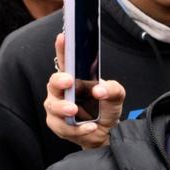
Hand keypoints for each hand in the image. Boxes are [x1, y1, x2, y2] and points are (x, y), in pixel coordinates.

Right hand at [44, 33, 124, 149]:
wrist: (107, 132)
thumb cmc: (106, 108)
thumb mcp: (115, 95)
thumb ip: (112, 89)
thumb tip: (99, 90)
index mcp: (74, 78)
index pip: (66, 61)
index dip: (63, 49)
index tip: (63, 37)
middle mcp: (61, 91)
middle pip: (53, 83)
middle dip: (59, 81)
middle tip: (69, 81)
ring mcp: (56, 108)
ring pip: (53, 106)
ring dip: (64, 108)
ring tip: (75, 111)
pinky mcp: (58, 125)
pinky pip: (63, 126)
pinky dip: (77, 128)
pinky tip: (90, 127)